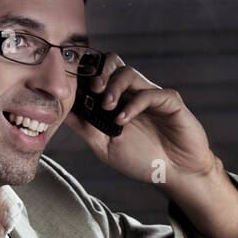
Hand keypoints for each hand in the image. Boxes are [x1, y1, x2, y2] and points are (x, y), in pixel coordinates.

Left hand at [64, 52, 217, 191]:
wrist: (177, 175)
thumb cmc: (143, 161)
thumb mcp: (105, 147)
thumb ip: (85, 127)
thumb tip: (60, 111)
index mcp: (118, 100)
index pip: (99, 73)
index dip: (86, 74)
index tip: (76, 86)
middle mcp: (133, 93)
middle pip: (113, 63)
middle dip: (100, 71)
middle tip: (93, 89)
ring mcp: (152, 95)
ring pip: (129, 73)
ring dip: (114, 86)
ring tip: (108, 107)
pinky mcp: (170, 102)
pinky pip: (150, 93)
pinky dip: (134, 104)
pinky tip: (123, 120)